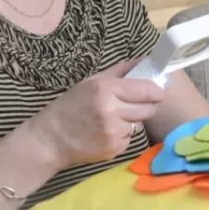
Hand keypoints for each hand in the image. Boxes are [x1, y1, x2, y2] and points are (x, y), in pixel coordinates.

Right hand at [30, 59, 165, 167]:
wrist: (51, 139)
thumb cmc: (71, 106)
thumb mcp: (91, 82)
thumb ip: (120, 71)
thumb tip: (144, 60)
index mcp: (106, 90)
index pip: (146, 90)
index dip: (155, 91)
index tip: (157, 92)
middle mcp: (111, 111)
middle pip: (148, 109)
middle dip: (144, 106)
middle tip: (131, 106)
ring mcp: (113, 132)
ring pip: (139, 125)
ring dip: (131, 122)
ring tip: (111, 120)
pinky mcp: (114, 149)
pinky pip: (129, 139)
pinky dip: (122, 136)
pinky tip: (105, 133)